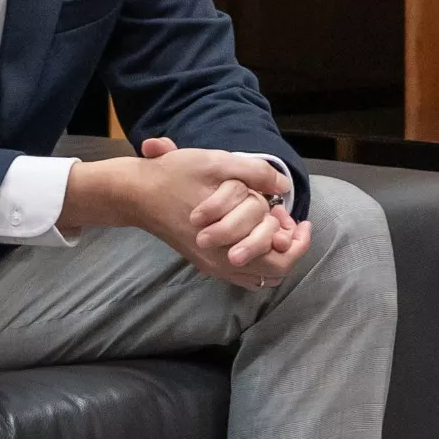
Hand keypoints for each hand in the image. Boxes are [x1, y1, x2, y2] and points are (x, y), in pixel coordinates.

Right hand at [151, 138, 311, 286]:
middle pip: (273, 272)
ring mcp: (210, 265)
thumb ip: (256, 173)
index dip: (298, 243)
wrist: (136, 193)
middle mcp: (220, 264)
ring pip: (258, 275)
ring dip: (272, 250)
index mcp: (227, 245)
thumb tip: (284, 185)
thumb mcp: (218, 163)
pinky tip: (253, 230)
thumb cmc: (175, 176)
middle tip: (287, 221)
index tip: (302, 222)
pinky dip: (256, 255)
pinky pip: (240, 271)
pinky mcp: (202, 261)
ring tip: (272, 223)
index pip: (280, 262)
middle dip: (288, 246)